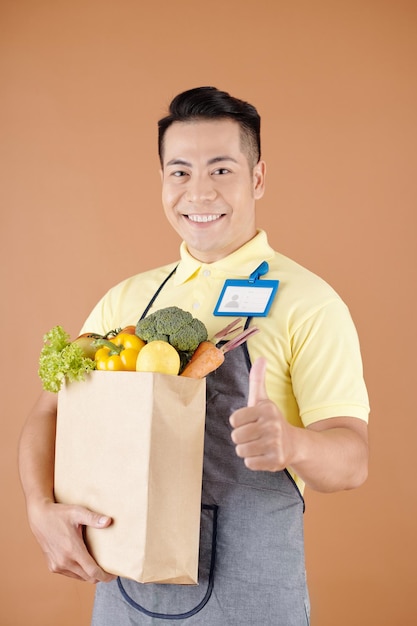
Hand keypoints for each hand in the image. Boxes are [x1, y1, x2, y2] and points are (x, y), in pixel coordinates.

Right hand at [29, 499, 115, 582]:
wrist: (40, 517)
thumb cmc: (60, 514)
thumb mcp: (78, 512)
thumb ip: (94, 518)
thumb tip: (109, 521)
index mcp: (72, 550)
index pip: (92, 571)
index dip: (105, 576)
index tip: (113, 575)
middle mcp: (64, 561)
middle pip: (88, 577)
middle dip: (100, 576)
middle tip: (109, 570)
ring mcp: (57, 565)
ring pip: (79, 577)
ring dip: (89, 574)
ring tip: (97, 565)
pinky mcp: (53, 566)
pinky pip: (70, 574)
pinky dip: (79, 572)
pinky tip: (83, 562)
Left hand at [229, 357, 295, 471]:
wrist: (294, 444)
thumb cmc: (271, 420)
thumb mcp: (263, 399)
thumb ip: (258, 379)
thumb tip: (261, 358)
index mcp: (266, 409)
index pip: (234, 419)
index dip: (240, 422)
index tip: (252, 422)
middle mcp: (272, 425)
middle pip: (236, 436)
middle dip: (242, 438)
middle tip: (256, 435)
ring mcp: (275, 444)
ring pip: (241, 451)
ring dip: (247, 450)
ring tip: (259, 444)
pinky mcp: (276, 461)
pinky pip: (249, 463)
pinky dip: (254, 461)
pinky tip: (264, 455)